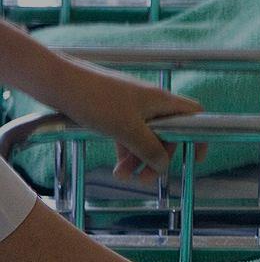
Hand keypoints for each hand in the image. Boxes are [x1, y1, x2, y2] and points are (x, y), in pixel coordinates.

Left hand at [56, 61, 205, 183]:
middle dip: (158, 158)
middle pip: (167, 134)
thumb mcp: (127, 130)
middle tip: (146, 179)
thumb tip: (164, 164)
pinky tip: (117, 165)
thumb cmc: (95, 100)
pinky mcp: (114, 110)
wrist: (58, 82)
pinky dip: (125, 150)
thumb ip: (150, 149)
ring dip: (138, 159)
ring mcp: (132, 106)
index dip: (198, 136)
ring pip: (145, 137)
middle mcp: (150, 102)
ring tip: (123, 176)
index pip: (194, 116)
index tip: (193, 158)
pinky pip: (128, 134)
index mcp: (161, 101)